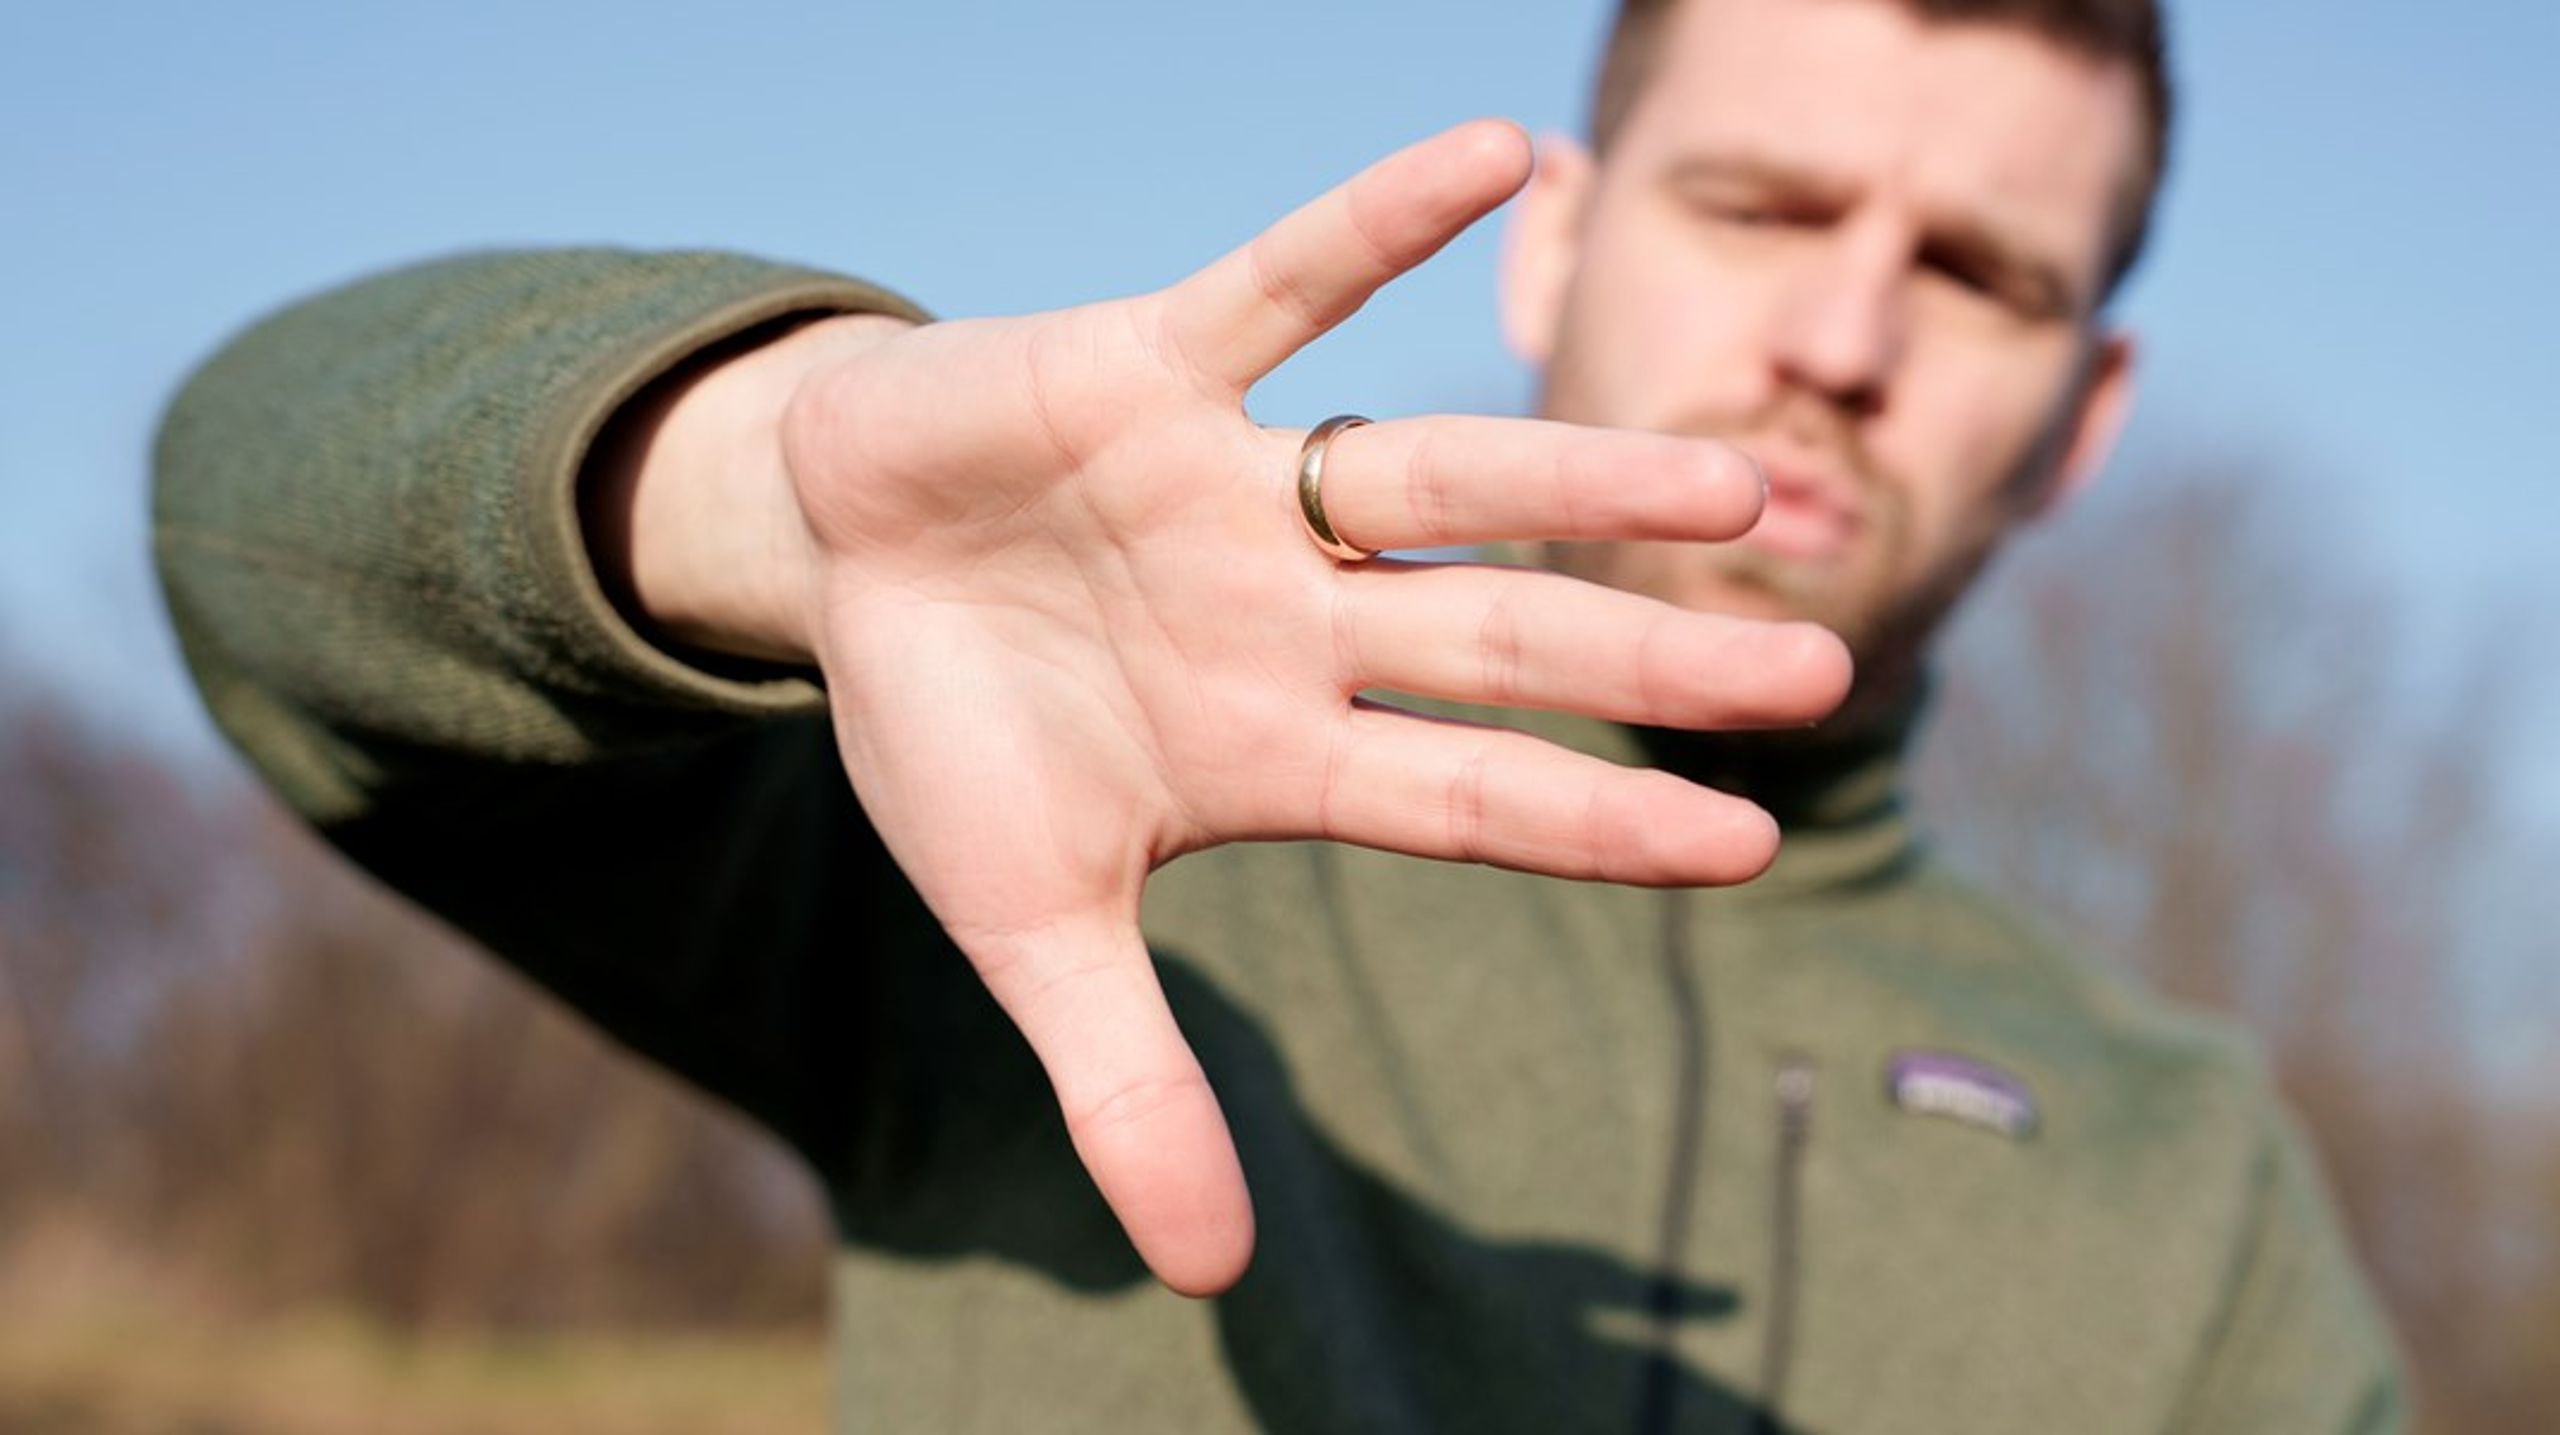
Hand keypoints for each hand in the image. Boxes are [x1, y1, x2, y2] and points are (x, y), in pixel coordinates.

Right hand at [603, 120, 1851, 1295]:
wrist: (836, 557)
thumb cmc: (954, 730)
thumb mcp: (1026, 925)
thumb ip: (1128, 1080)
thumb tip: (1203, 1276)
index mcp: (1279, 750)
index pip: (1471, 796)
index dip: (1599, 824)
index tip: (1749, 845)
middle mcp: (1294, 615)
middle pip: (1500, 637)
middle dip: (1646, 658)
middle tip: (1820, 668)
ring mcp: (1235, 490)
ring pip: (1434, 475)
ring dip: (1576, 477)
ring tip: (1736, 480)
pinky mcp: (1151, 364)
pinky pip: (1279, 285)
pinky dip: (1370, 225)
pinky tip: (1499, 157)